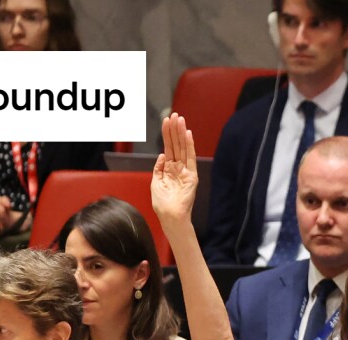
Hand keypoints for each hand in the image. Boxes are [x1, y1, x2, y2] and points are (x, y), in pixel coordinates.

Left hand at [151, 113, 198, 229]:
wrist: (170, 216)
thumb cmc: (162, 204)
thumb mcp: (155, 183)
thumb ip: (158, 168)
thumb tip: (161, 155)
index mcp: (169, 170)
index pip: (169, 148)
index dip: (167, 134)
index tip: (166, 121)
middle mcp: (178, 168)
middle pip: (176, 145)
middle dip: (174, 130)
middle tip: (174, 115)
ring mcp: (186, 171)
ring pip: (182, 148)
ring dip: (181, 133)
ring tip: (180, 119)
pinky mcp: (192, 176)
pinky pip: (190, 158)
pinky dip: (189, 145)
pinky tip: (187, 134)